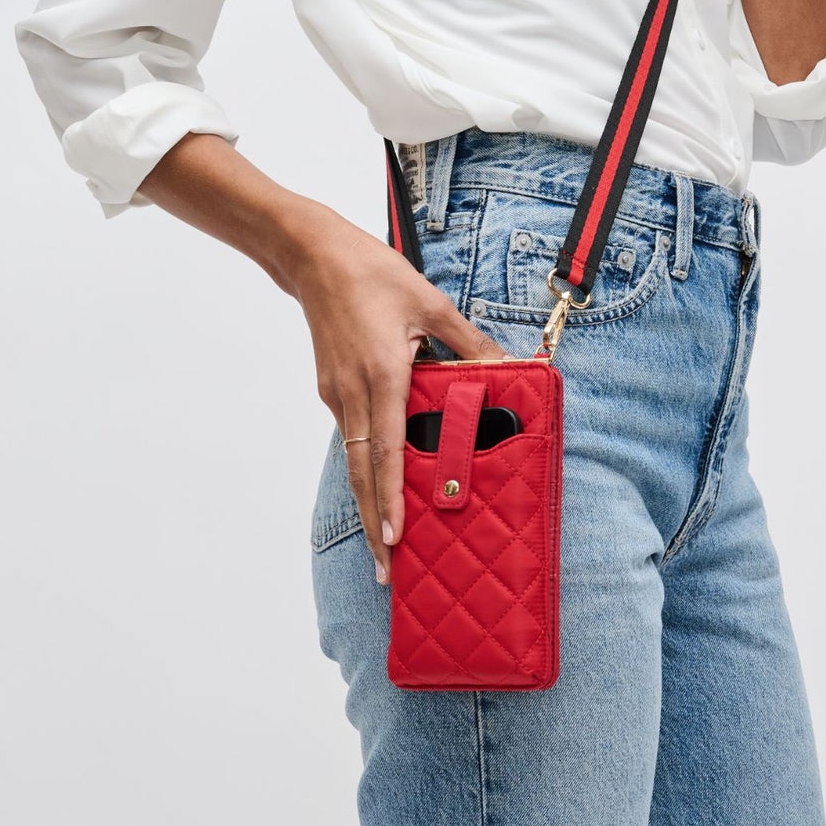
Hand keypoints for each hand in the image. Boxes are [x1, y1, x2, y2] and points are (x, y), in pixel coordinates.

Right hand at [292, 210, 511, 585]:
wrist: (315, 256)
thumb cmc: (374, 274)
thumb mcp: (431, 303)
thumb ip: (469, 343)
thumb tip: (510, 369)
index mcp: (382, 375)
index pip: (388, 450)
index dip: (391, 498)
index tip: (395, 538)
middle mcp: (354, 392)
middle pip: (363, 473)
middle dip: (374, 524)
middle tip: (386, 570)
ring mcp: (336, 392)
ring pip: (355, 458)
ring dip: (369, 500)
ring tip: (384, 540)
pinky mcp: (330, 387)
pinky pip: (351, 434)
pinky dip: (365, 466)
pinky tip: (380, 481)